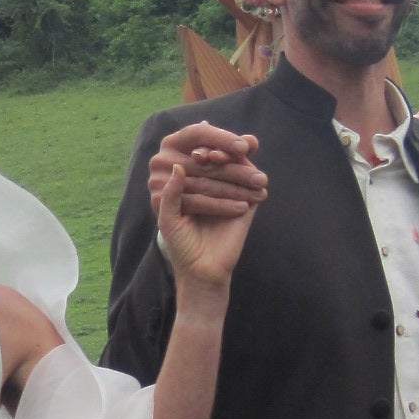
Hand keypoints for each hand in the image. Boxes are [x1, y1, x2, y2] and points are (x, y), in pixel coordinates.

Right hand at [146, 123, 265, 223]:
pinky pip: (197, 202)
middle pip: (204, 163)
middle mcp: (160, 158)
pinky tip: (243, 207)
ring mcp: (156, 180)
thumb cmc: (207, 187)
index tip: (245, 148)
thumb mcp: (222, 167)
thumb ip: (235, 152)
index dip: (222, 139)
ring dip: (235, 190)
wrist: (187, 227)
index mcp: (172, 142)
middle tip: (261, 179)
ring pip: (203, 183)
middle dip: (237, 171)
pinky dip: (222, 205)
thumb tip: (252, 140)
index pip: (198, 133)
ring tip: (258, 194)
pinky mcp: (158, 202)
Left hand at [156, 148, 258, 294]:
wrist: (203, 270)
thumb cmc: (181, 245)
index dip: (197, 149)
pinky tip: (240, 165)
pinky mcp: (249, 200)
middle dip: (214, 147)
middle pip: (217, 154)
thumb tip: (177, 166)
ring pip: (235, 163)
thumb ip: (170, 193)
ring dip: (229, 156)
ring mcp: (232, 190)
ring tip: (217, 157)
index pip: (195, 156)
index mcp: (190, 184)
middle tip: (208, 155)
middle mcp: (212, 183)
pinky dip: (246, 168)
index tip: (195, 155)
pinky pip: (251, 178)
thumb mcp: (168, 218)